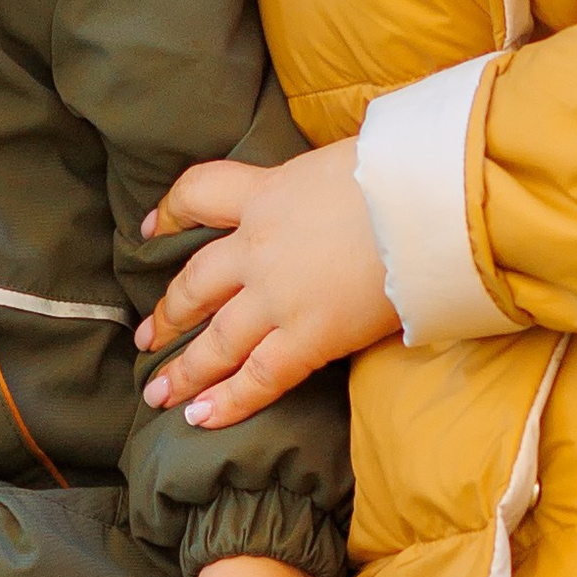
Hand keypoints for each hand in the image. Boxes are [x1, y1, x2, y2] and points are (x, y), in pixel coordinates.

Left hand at [137, 143, 397, 429]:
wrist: (430, 198)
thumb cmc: (404, 168)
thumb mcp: (347, 159)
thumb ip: (325, 184)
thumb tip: (346, 186)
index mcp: (268, 192)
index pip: (202, 193)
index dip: (171, 211)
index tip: (150, 229)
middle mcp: (260, 246)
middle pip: (197, 281)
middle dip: (171, 312)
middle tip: (147, 336)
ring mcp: (279, 295)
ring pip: (216, 339)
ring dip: (185, 369)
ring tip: (160, 392)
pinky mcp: (311, 336)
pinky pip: (260, 376)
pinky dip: (228, 400)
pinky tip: (201, 418)